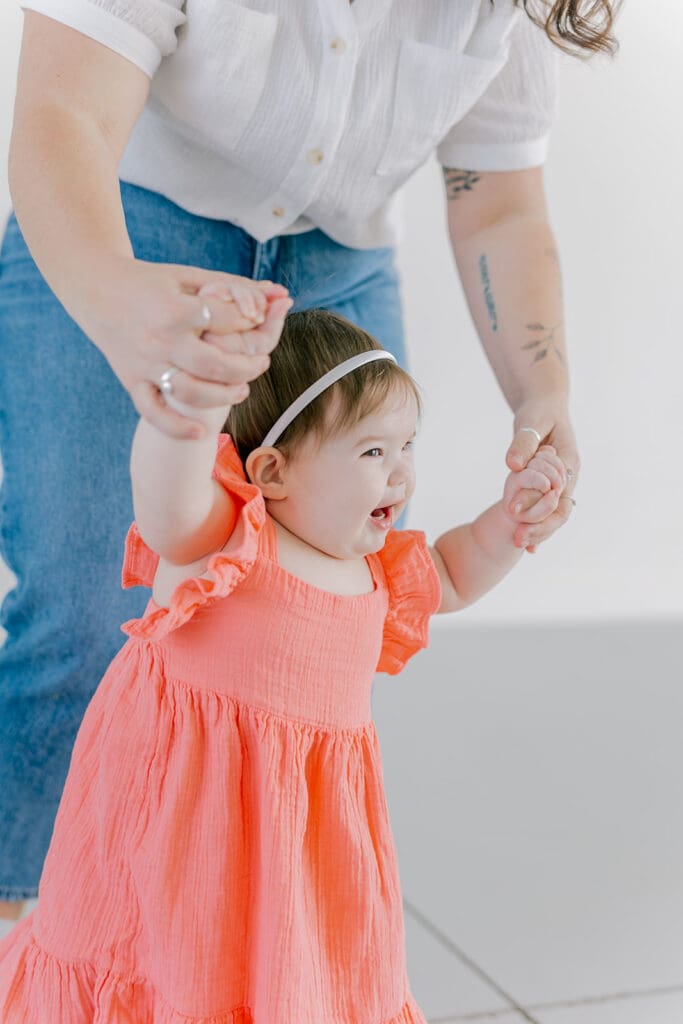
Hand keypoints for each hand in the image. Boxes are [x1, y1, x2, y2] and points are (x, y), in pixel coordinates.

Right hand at [80, 256, 289, 438]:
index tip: (258, 321)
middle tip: (261, 363)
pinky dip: (177, 428)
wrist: (95, 290)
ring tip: (241, 389)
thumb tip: (282, 294)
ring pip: (190, 392)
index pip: (226, 320)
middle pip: (215, 364)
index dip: (250, 320)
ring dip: (222, 396)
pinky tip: (201, 434)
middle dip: (247, 368)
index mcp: (175, 309)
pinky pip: (153, 413)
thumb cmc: (151, 282)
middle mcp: (160, 339)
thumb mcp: (190, 276)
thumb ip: (237, 286)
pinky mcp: (132, 381)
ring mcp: (145, 364)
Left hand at [505, 401, 579, 550]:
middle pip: (560, 510)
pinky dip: (536, 524)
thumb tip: (513, 464)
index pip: (559, 492)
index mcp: (568, 460)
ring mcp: (560, 482)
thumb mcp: (531, 422)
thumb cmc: (539, 411)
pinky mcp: (549, 485)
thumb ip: (523, 443)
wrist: (545, 406)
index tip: (518, 519)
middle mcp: (568, 475)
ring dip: (539, 531)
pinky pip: (545, 509)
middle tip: (519, 541)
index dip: (541, 509)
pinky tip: (524, 543)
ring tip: (519, 545)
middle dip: (541, 528)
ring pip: (554, 513)